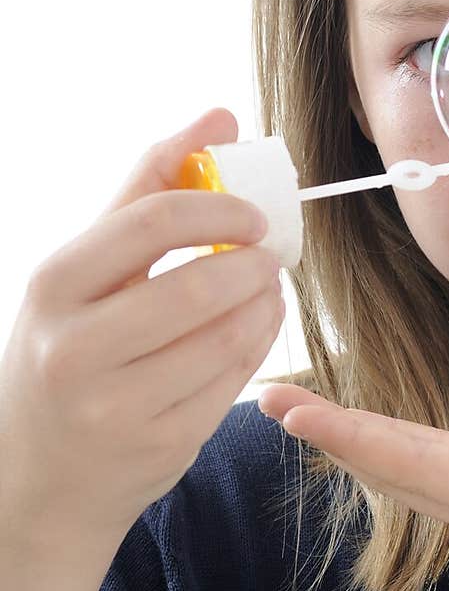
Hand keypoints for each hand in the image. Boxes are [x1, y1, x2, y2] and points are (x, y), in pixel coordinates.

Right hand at [0, 108, 282, 551]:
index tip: (251, 212)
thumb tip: (220, 117)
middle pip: (199, 285)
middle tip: (269, 251)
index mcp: (54, 284)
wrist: (38, 474)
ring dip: (267, 302)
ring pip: (228, 336)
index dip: (221, 207)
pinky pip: (235, 380)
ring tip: (267, 286)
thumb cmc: (68, 347)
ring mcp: (118, 405)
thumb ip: (148, 189)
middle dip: (253, 260)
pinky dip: (261, 343)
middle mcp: (75, 348)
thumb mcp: (84, 270)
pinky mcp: (161, 445)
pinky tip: (256, 327)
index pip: (153, 220)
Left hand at [257, 384, 448, 590]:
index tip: (289, 406)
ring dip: (354, 444)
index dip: (347, 431)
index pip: (410, 461)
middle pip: (393, 470)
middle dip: (330, 434)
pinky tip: (379, 443)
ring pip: (409, 477)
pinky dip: (393, 454)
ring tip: (306, 414)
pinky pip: (435, 477)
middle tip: (268, 398)